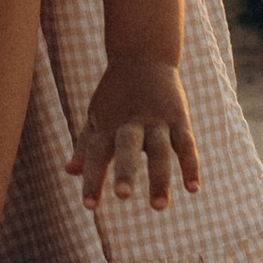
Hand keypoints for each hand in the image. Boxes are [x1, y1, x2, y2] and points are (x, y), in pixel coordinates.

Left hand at [67, 51, 200, 210]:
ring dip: (160, 177)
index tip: (90, 207)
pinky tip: (192, 189)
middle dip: (125, 170)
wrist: (143, 55)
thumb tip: (69, 172)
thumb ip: (85, 145)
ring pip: (160, 150)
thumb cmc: (116, 94)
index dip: (93, 180)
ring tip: (159, 206)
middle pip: (127, 147)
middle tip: (122, 196)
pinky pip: (186, 144)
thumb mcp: (96, 116)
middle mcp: (131, 123)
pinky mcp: (179, 118)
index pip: (97, 155)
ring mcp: (157, 120)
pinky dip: (191, 165)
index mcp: (107, 124)